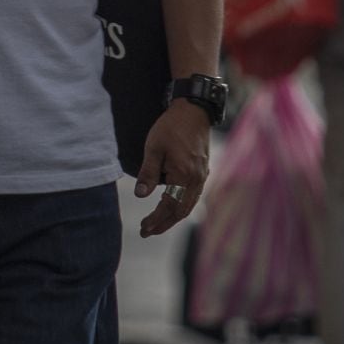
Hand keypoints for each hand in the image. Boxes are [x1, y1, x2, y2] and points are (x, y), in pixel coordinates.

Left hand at [134, 99, 211, 237]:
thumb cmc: (171, 127)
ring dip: (172, 216)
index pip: (169, 206)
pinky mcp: (203, 171)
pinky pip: (193, 196)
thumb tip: (140, 196)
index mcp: (184, 176)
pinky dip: (181, 206)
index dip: (156, 220)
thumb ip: (148, 173)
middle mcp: (197, 180)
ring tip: (157, 223)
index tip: (144, 229)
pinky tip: (171, 206)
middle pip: (181, 211)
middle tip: (147, 231)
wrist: (193, 111)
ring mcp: (202, 176)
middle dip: (164, 224)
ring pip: (189, 205)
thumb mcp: (153, 147)